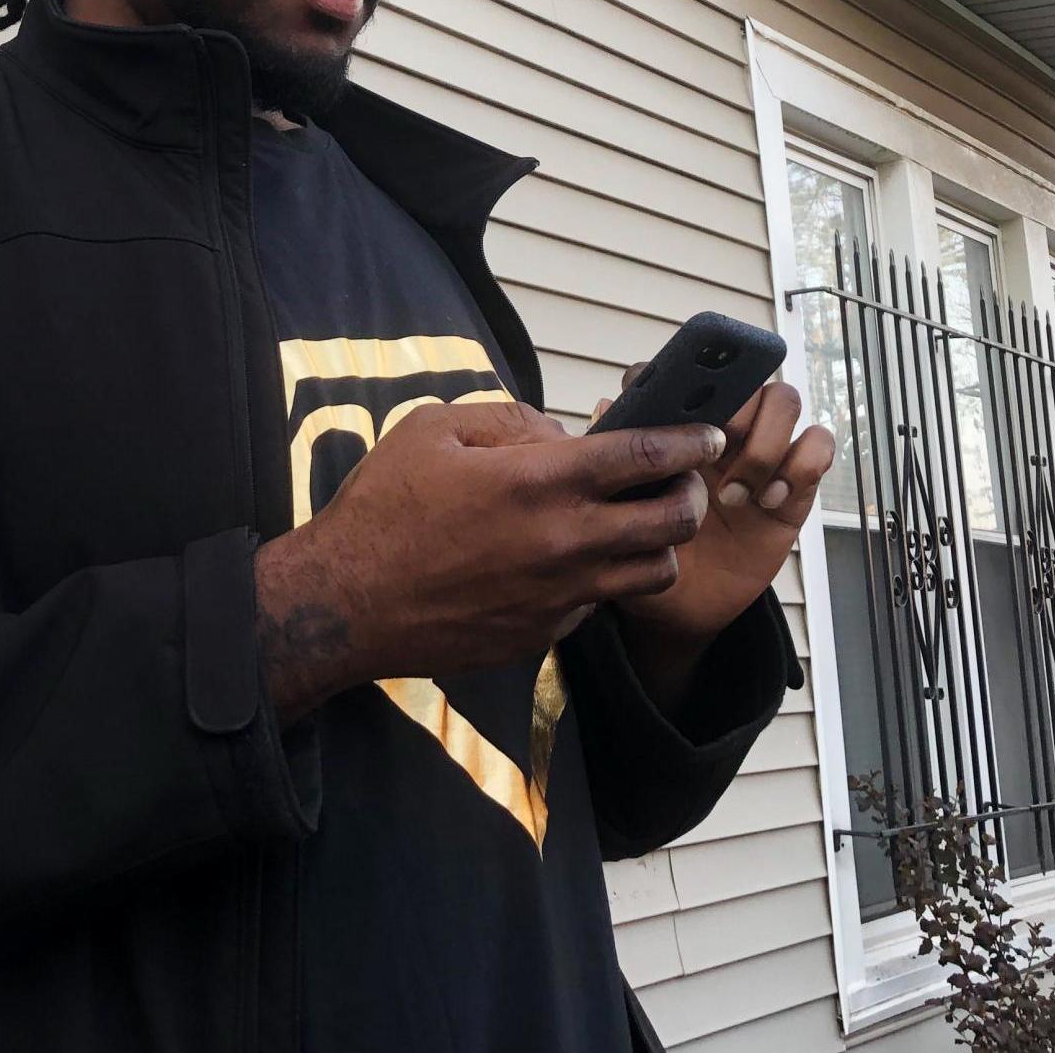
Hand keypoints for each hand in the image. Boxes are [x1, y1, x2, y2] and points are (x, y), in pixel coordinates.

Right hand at [252, 399, 725, 718]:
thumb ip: (506, 420)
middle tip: (681, 480)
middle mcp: (566, 541)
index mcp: (542, 480)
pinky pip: (599, 604)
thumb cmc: (383, 509)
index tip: (708, 434)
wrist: (346, 604)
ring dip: (659, 545)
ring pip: (654, 573)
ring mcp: (561, 595)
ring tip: (638, 526)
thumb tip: (554, 433)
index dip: (689, 440)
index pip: (646, 455)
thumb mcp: (434, 430)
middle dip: (693, 493)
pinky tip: (571, 562)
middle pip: (674, 521)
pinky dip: (602, 580)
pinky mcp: (544, 634)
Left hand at [608, 380, 834, 688]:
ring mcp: (761, 453)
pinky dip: (800, 466)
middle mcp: (722, 428)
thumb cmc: (643, 546)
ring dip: (765, 443)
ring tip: (737, 493)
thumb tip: (604, 409)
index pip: (690, 372)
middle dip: (733, 414)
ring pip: (785, 400)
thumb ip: (612, 460)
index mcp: (678, 423)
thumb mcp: (618, 507)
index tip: (672, 414)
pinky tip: (769, 502)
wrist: (678, 605)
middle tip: (713, 459)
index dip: (684, 379)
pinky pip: (818, 446)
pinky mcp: (795, 484)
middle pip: (747, 379)